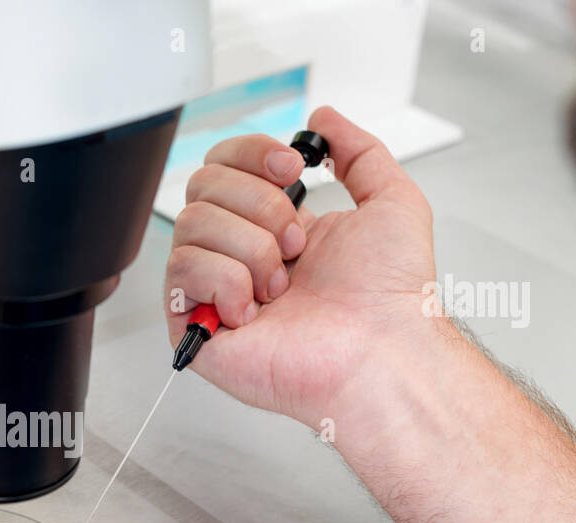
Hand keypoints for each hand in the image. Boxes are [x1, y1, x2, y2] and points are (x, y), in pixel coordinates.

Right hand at [165, 106, 439, 428]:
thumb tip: (324, 119)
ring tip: (281, 285)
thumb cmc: (390, 297)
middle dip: (259, 205)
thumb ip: (359, 151)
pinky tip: (254, 309)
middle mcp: (241, 255)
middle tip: (296, 245)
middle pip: (202, 184)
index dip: (251, 154)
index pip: (225, 164)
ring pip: (192, 224)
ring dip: (250, 247)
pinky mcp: (194, 325)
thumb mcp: (392, 201)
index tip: (292, 171)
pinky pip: (182, 269)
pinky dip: (226, 281)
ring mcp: (215, 290)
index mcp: (276, 227)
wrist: (380, 350)